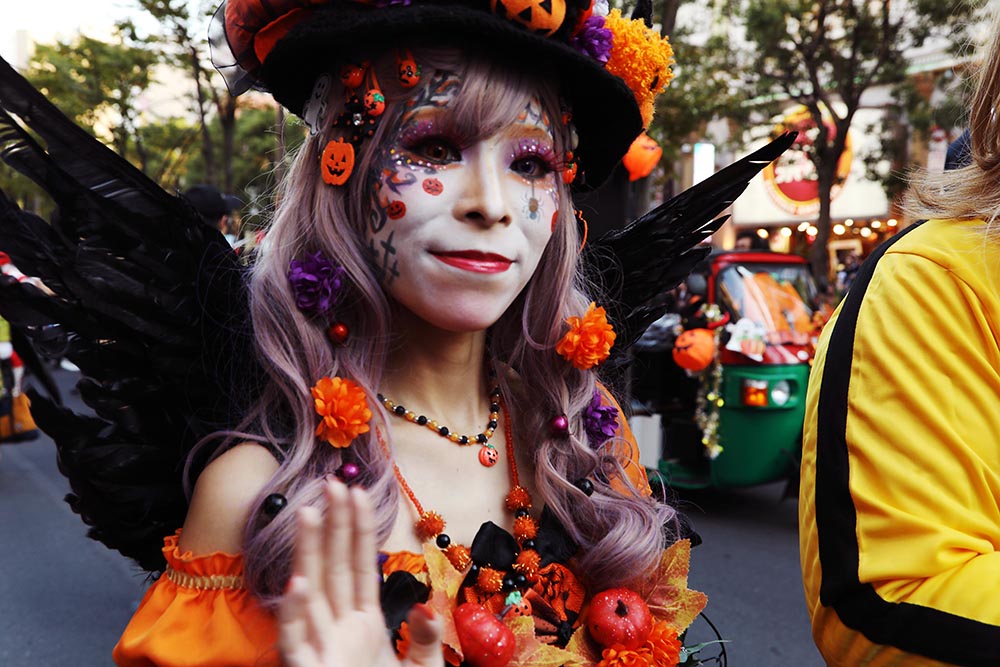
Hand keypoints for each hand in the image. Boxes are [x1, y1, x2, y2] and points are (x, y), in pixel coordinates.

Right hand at [278, 479, 442, 666]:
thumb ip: (425, 639)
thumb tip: (424, 606)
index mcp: (365, 625)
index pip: (361, 567)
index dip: (360, 529)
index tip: (358, 493)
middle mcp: (339, 630)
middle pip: (333, 568)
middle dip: (332, 526)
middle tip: (332, 483)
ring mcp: (319, 648)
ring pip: (310, 592)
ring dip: (307, 553)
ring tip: (307, 512)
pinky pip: (293, 639)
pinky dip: (293, 612)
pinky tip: (297, 582)